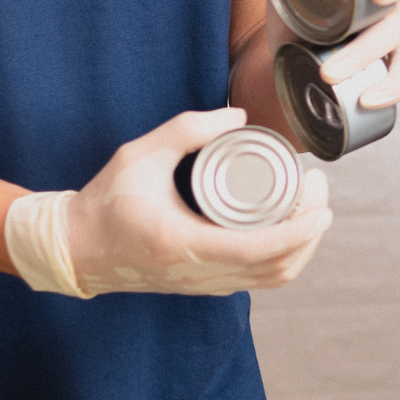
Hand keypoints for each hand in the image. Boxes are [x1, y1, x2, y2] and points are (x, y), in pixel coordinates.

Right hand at [9, 108, 331, 296]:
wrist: (78, 248)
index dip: (301, 230)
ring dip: (303, 243)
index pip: (262, 250)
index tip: (321, 202)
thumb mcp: (140, 155)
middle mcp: (203, 273)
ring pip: (276, 276)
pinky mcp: (210, 283)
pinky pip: (262, 276)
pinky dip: (286, 253)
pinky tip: (290, 222)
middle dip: (312, 229)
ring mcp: (209, 283)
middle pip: (282, 267)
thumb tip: (238, 116)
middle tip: (317, 187)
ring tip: (309, 203)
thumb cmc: (106, 200)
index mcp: (186, 245)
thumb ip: (187, 129)